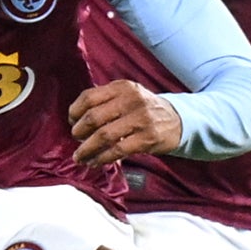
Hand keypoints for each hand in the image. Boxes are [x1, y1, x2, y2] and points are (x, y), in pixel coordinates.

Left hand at [70, 80, 185, 164]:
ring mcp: (141, 119)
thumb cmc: (145, 109)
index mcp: (122, 87)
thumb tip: (76, 120)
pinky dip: (102, 158)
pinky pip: (117, 150)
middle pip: (93, 117)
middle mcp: (132, 100)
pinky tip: (96, 162)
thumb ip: (105, 101)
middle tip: (77, 140)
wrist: (178, 120)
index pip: (89, 97)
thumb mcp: (128, 95)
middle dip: (79, 132)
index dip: (75, 111)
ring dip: (87, 149)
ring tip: (79, 156)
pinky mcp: (148, 138)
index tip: (72, 122)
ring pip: (103, 136)